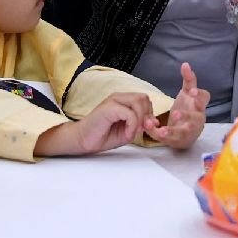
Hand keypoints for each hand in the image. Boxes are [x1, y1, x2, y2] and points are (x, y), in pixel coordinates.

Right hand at [35, 92, 162, 156]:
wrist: (83, 140)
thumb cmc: (103, 135)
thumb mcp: (128, 130)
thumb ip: (140, 125)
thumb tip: (153, 122)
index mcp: (123, 100)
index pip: (145, 100)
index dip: (149, 113)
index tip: (147, 128)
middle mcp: (118, 97)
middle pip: (143, 98)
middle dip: (147, 115)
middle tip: (141, 130)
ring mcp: (112, 101)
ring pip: (138, 102)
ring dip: (140, 120)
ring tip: (133, 133)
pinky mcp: (108, 108)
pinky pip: (129, 113)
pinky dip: (132, 125)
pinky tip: (127, 135)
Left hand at [151, 62, 209, 148]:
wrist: (186, 134)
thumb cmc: (188, 110)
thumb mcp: (189, 94)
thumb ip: (189, 80)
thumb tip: (186, 64)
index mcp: (199, 106)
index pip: (204, 99)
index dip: (200, 96)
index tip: (193, 91)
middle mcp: (196, 119)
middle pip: (196, 118)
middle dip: (186, 116)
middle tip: (175, 113)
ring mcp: (187, 131)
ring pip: (183, 132)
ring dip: (172, 131)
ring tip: (162, 131)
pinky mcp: (177, 140)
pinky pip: (169, 139)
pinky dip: (160, 135)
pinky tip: (153, 131)